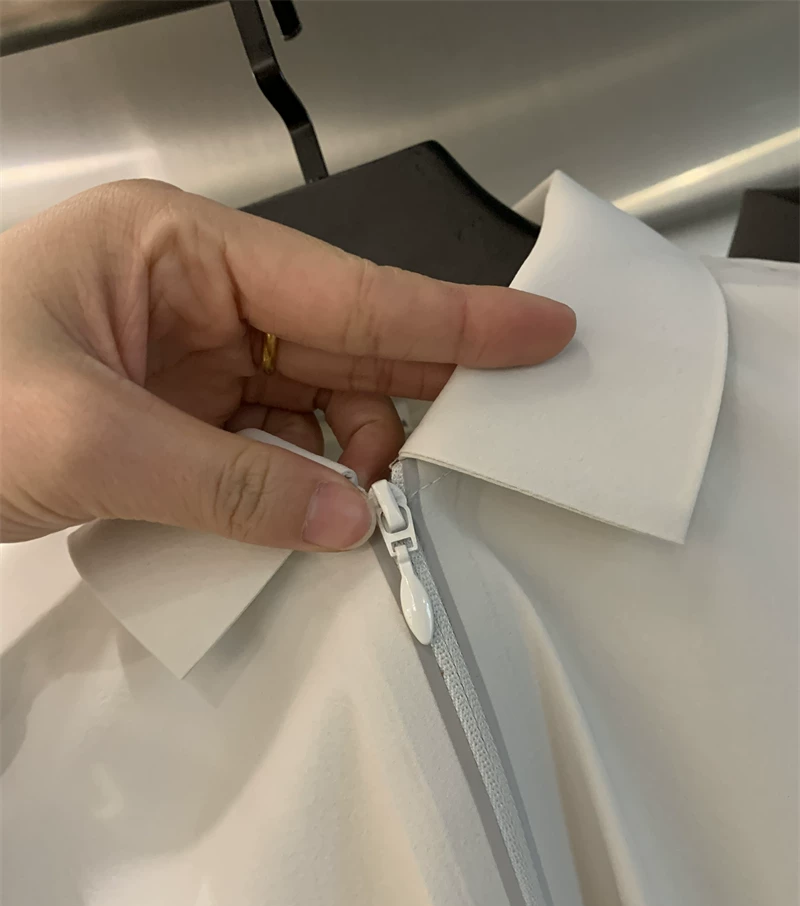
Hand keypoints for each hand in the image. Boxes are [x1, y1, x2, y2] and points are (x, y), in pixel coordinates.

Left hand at [0, 180, 574, 548]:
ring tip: (384, 513)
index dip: (452, 317)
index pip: (345, 287)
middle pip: (342, 342)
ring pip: (311, 404)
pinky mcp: (172, 419)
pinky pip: (267, 449)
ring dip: (354, 459)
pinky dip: (303, 487)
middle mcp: (192, 294)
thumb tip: (348, 521)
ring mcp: (184, 360)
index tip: (541, 331)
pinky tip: (325, 520)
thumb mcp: (86, 436)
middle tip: (490, 445)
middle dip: (416, 395)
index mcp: (176, 247)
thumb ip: (229, 482)